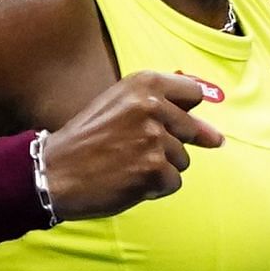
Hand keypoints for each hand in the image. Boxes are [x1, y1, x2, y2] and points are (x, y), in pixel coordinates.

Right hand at [40, 71, 225, 219]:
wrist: (53, 172)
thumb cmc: (86, 139)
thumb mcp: (119, 104)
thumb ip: (162, 106)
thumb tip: (216, 134)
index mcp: (144, 83)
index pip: (193, 92)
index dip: (185, 111)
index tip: (172, 123)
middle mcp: (152, 106)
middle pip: (190, 130)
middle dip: (169, 144)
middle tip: (134, 149)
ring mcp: (154, 138)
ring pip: (182, 159)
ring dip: (160, 168)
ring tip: (126, 165)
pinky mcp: (153, 169)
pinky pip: (173, 182)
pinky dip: (154, 187)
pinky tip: (128, 181)